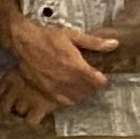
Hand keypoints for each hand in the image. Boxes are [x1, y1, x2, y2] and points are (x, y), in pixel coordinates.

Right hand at [4, 20, 118, 108]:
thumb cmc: (48, 37)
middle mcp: (69, 80)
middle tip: (90, 79)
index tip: (100, 76)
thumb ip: (94, 43)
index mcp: (78, 67)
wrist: (24, 42)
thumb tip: (115, 44)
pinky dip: (69, 98)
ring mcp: (57, 88)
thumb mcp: (73, 36)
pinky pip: (64, 101)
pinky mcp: (47, 91)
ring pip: (78, 98)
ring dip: (82, 93)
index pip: (99, 83)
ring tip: (79, 85)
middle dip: (92, 86)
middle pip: (89, 91)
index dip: (102, 80)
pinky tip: (68, 91)